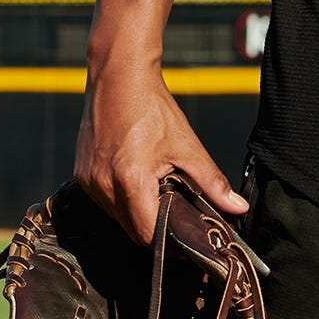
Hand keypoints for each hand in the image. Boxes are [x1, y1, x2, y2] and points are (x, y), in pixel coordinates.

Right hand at [73, 54, 246, 244]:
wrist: (118, 78)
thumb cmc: (153, 108)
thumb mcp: (187, 146)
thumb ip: (212, 182)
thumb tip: (237, 208)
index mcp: (130, 181)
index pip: (146, 234)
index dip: (168, 240)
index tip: (186, 235)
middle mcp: (102, 186)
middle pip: (131, 229)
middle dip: (154, 227)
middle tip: (177, 213)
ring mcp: (87, 181)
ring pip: (116, 217)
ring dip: (137, 213)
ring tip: (158, 192)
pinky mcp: (80, 174)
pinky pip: (103, 201)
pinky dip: (121, 199)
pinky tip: (138, 182)